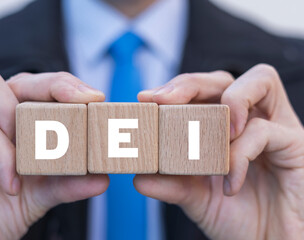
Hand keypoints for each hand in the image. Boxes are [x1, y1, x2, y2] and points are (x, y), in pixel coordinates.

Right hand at [0, 65, 108, 239]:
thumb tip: (102, 177)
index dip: (67, 87)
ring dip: (19, 111)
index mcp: (9, 123)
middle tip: (82, 101)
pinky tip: (12, 183)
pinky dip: (2, 152)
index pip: (38, 88)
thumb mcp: (38, 196)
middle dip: (55, 85)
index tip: (95, 98)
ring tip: (32, 148)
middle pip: (19, 78)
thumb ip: (66, 183)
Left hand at [134, 64, 303, 238]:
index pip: (201, 90)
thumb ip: (171, 184)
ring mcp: (277, 127)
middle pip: (224, 78)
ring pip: (260, 81)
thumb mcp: (196, 198)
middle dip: (190, 84)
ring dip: (227, 100)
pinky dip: (239, 154)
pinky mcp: (296, 145)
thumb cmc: (237, 217)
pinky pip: (265, 132)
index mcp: (224, 125)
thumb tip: (139, 176)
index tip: (146, 99)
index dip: (174, 88)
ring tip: (207, 133)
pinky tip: (228, 183)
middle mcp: (251, 119)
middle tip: (162, 101)